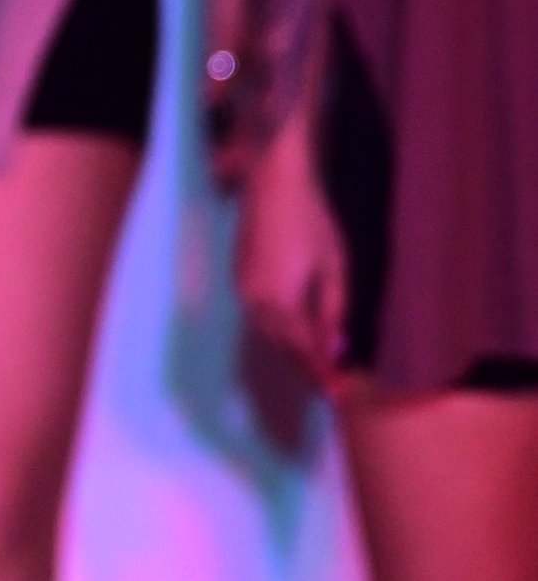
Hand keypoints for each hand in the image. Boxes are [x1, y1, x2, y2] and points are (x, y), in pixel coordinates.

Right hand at [236, 132, 348, 384]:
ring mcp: (242, 291)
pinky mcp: (240, 280)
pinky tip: (297, 334)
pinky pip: (261, 317)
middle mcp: (254, 302)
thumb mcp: (334, 267)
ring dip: (292, 350)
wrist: (273, 185)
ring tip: (318, 365)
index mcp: (279, 300)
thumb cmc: (310, 221)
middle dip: (306, 366)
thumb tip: (335, 346)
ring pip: (269, 334)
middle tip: (333, 384)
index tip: (340, 396)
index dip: (323, 373)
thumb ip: (333, 309)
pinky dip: (280, 331)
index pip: (304, 349)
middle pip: (282, 346)